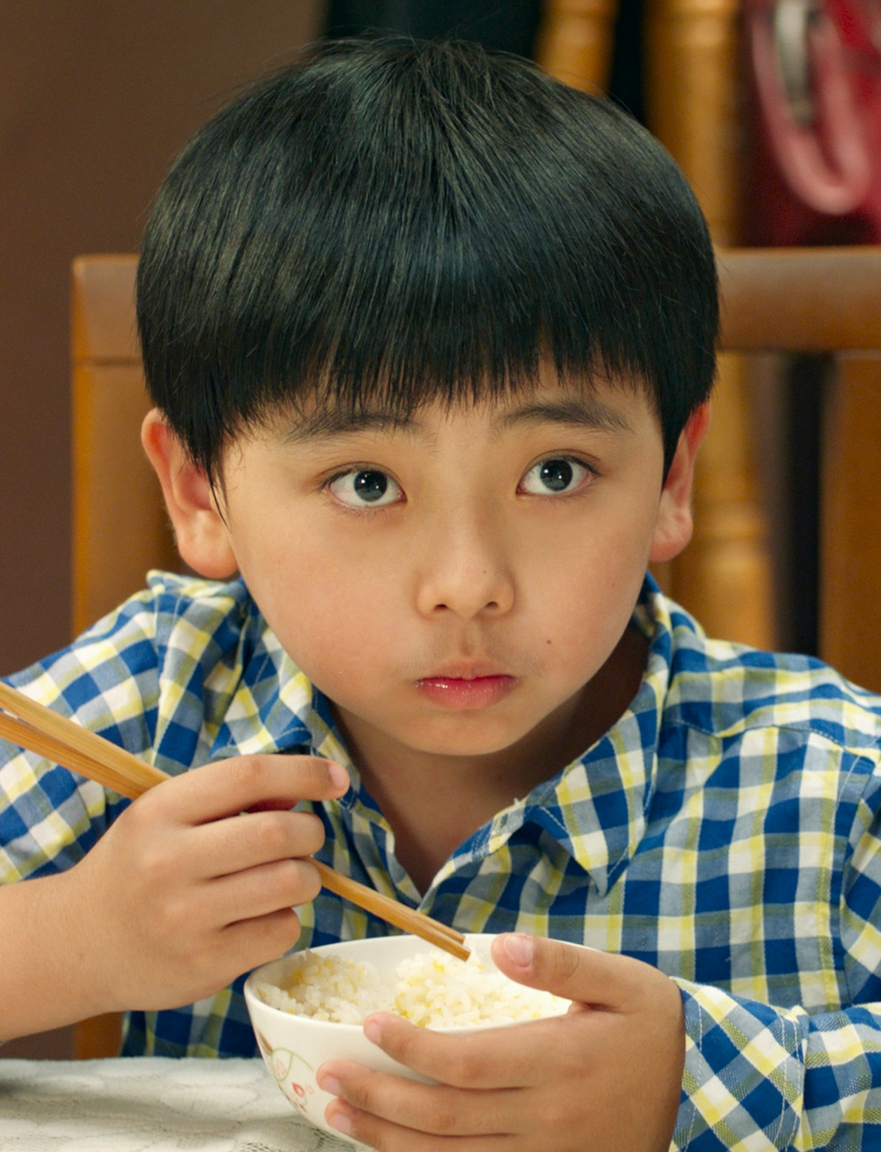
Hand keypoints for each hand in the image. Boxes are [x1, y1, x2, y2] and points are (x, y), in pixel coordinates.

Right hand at [61, 754, 348, 1012]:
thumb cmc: (137, 866)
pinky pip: (281, 931)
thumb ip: (229, 799)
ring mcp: (186, 918)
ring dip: (306, 876)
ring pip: (290, 882)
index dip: (305, 773)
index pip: (250, 776)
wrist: (77, 944)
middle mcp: (169, 861)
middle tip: (303, 839)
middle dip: (310, 832)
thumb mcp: (165, 816)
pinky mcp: (204, 964)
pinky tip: (261, 917)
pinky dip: (286, 919)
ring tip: (285, 878)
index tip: (337, 779)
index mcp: (160, 811)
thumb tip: (302, 793)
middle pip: (279, 832)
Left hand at [317, 934, 684, 1151]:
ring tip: (339, 1113)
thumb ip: (560, 961)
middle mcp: (546, 1120)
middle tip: (329, 1076)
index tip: (369, 1025)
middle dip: (378, 1098)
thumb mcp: (621, 978)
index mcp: (558, 1063)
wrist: (703, 1091)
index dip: (409, 1049)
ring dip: (386, 1140)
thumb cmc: (652, 1025)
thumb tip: (501, 948)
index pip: (463, 1063)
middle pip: (443, 1118)